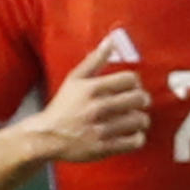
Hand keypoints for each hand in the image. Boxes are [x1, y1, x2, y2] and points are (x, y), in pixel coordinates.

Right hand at [30, 32, 150, 160]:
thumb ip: (94, 60)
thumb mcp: (74, 79)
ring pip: (139, 120)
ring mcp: (101, 129)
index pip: (130, 79)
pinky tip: (132, 134)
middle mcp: (97, 108)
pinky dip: (138, 137)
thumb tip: (111, 41)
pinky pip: (134, 141)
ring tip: (136, 119)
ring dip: (141, 119)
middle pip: (138, 99)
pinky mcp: (103, 147)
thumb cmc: (63, 106)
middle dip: (142, 100)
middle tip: (138, 103)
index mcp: (92, 89)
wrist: (47, 136)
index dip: (135, 83)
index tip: (131, 88)